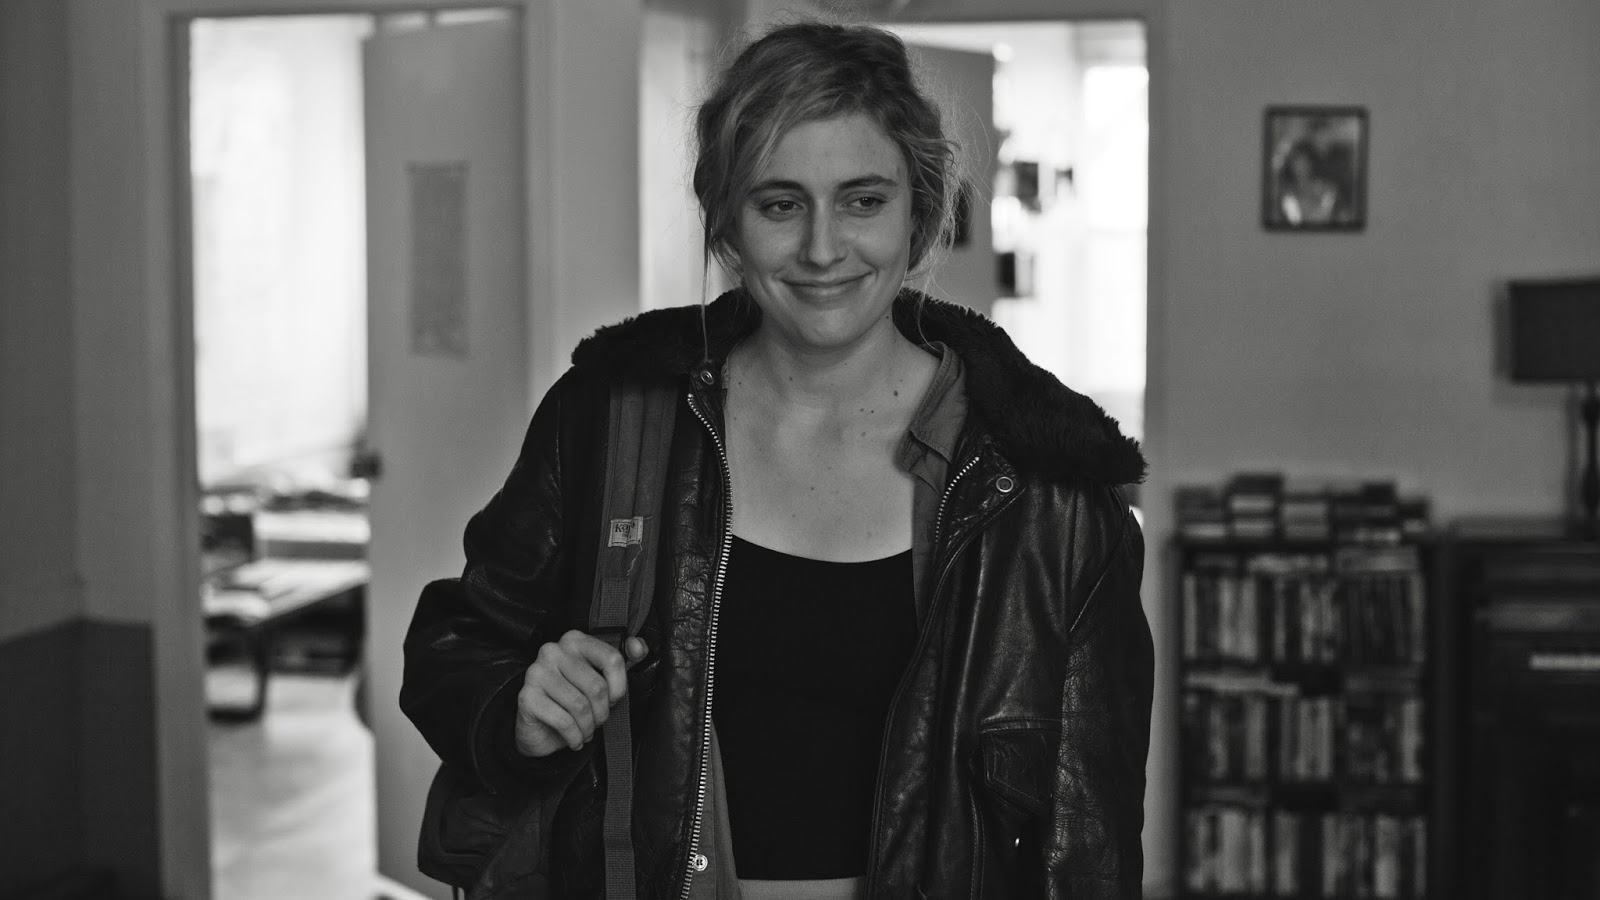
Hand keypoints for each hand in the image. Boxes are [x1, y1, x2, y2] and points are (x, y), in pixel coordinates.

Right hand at [515, 629, 648, 756]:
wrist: (540, 729)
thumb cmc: (573, 700)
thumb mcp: (603, 679)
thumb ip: (625, 660)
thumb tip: (638, 647)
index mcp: (574, 641)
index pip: (612, 658)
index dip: (619, 687)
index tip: (614, 699)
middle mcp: (553, 651)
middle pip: (597, 686)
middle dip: (602, 712)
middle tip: (597, 720)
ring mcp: (537, 672)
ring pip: (580, 705)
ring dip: (588, 727)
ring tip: (586, 730)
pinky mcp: (526, 697)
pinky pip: (563, 721)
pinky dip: (575, 736)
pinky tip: (574, 739)